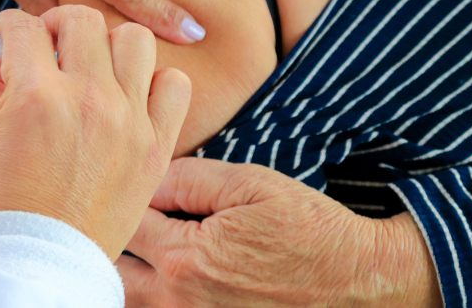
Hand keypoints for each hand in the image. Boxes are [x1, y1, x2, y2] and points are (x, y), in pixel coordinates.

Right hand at [0, 5, 191, 259]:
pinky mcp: (155, 144)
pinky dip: (155, 81)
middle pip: (81, 19)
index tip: (12, 31)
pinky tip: (133, 95)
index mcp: (36, 96)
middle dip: (57, 24)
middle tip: (51, 43)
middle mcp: (87, 99)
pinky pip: (174, 85)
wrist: (42, 259)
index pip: (26, 28)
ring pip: (134, 39)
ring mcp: (127, 120)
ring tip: (95, 65)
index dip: (12, 24)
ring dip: (109, 44)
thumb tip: (4, 61)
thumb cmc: (8, 206)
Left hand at [119, 158, 441, 307]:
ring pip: (127, 297)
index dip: (127, 195)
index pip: (125, 220)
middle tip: (127, 213)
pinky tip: (162, 272)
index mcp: (185, 259)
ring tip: (140, 242)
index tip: (135, 181)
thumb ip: (187, 178)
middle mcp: (178, 301)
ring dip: (125, 268)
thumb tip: (146, 175)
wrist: (359, 283)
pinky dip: (150, 292)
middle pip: (112, 269)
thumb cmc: (307, 228)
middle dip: (112, 237)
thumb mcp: (249, 184)